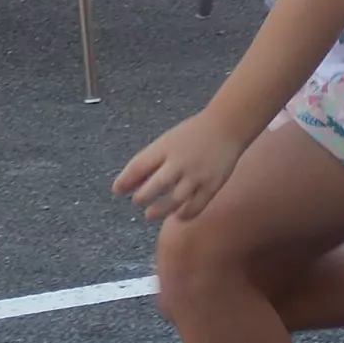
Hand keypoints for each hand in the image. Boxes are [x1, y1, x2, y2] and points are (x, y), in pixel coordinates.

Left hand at [112, 112, 245, 222]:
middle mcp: (180, 162)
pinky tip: (178, 214)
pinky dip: (184, 214)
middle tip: (137, 202)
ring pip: (175, 201)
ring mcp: (197, 176)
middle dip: (142, 198)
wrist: (227, 127)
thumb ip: (149, 161)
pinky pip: (196, 207)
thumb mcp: (167, 141)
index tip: (117, 191)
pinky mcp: (212, 186)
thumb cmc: (192, 135)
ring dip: (160, 210)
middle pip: (155, 186)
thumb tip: (128, 184)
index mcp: (166, 148)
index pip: (139, 165)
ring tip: (151, 214)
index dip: (125, 180)